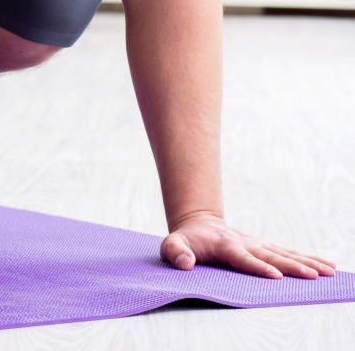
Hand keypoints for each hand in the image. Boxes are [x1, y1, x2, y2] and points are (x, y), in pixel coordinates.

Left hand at [161, 213, 336, 278]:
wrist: (198, 223)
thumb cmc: (185, 240)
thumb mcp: (171, 245)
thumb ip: (175, 252)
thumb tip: (185, 263)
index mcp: (225, 246)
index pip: (243, 259)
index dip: (258, 268)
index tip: (276, 277)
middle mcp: (246, 243)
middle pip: (271, 256)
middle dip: (292, 267)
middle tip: (313, 276)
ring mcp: (257, 244)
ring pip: (285, 254)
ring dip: (306, 262)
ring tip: (328, 271)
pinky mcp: (264, 247)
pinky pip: (288, 253)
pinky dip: (308, 259)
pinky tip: (326, 266)